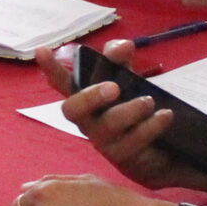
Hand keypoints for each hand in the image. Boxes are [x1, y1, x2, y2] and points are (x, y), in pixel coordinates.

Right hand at [32, 37, 193, 188]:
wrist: (159, 149)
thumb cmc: (132, 107)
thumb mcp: (127, 77)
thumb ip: (121, 58)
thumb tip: (123, 46)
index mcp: (85, 99)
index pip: (62, 83)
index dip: (50, 68)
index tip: (41, 50)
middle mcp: (87, 121)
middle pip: (72, 111)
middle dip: (90, 97)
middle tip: (114, 87)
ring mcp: (103, 142)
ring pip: (108, 127)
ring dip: (130, 111)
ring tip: (149, 102)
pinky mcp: (124, 158)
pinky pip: (133, 143)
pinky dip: (151, 127)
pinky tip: (165, 115)